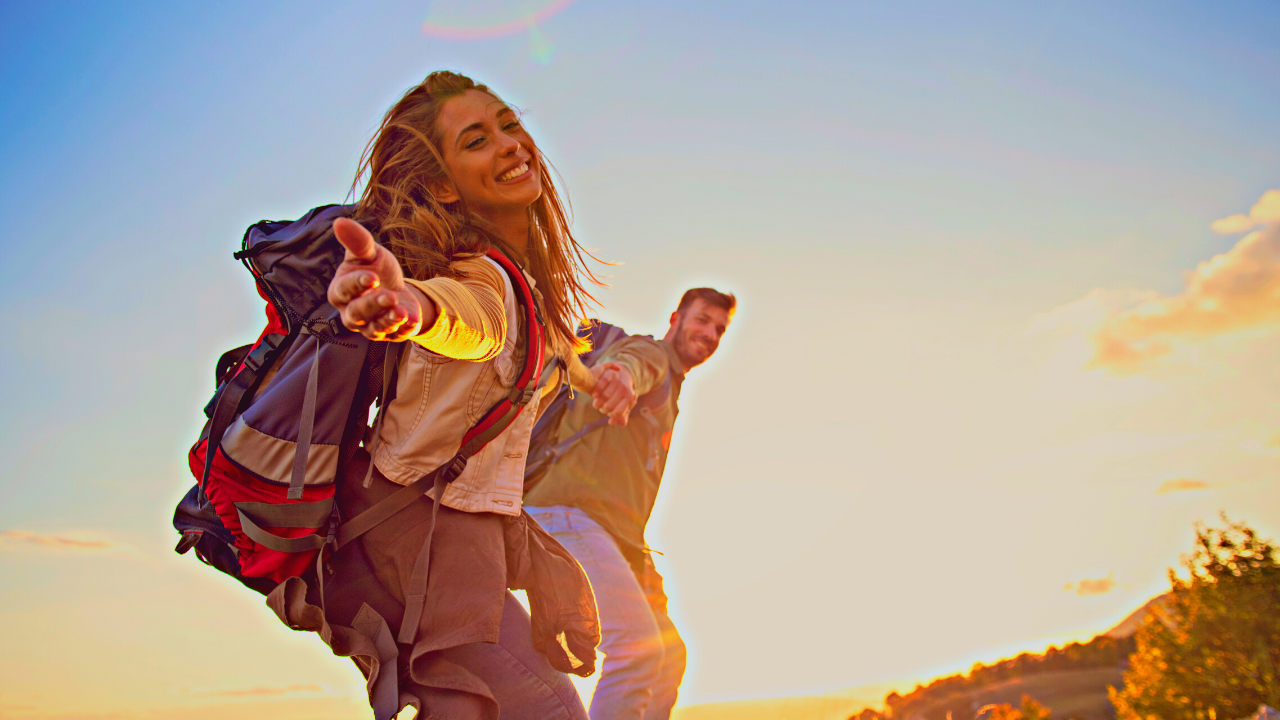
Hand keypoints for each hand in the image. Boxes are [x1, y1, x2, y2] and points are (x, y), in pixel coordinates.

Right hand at [326, 218, 434, 340]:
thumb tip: (340, 222)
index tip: (372, 276)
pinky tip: (411, 319)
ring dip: (388, 321)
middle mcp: (351, 313)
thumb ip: (357, 242)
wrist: (397, 287)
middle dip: (373, 305)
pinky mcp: (390, 334)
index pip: (343, 290)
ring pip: (375, 329)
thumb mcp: (370, 253)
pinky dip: (404, 329)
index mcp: (340, 292)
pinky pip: (395, 335)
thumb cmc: (376, 268)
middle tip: (389, 296)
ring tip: (401, 311)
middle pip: (357, 313)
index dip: (356, 284)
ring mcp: (370, 327)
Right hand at [590, 362, 637, 425]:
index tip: (608, 413)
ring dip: (597, 403)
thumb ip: (620, 418)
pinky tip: (594, 396)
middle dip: (603, 410)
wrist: (623, 374)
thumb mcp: (624, 405)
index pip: (618, 412)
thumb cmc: (622, 394)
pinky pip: (601, 385)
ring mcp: (617, 381)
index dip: (611, 415)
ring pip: (604, 396)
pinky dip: (596, 392)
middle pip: (609, 406)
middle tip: (601, 408)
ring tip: (596, 403)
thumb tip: (610, 422)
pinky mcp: (610, 374)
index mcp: (629, 397)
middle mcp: (624, 389)